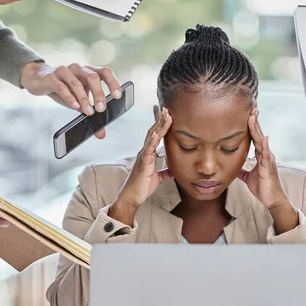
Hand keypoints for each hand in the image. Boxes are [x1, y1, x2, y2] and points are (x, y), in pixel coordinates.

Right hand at [20, 63, 121, 138]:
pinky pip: (61, 87)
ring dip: (84, 99)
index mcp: (88, 71)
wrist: (37, 78)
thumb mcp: (77, 101)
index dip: (113, 82)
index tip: (118, 96)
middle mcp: (78, 68)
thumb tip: (101, 133)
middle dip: (98, 94)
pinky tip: (75, 107)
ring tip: (89, 112)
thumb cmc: (62, 88)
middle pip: (92, 77)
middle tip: (101, 109)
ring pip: (77, 83)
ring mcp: (64, 71)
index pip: (104, 72)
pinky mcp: (51, 77)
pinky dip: (69, 98)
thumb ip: (90, 114)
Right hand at [109, 107, 172, 224]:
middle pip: (153, 131)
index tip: (165, 113)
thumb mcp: (157, 178)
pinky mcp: (143, 163)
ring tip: (165, 114)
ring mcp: (143, 156)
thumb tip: (173, 170)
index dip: (160, 124)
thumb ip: (165, 173)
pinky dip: (152, 140)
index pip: (154, 135)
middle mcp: (145, 152)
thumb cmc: (141, 187)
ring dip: (159, 125)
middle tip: (166, 107)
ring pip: (151, 136)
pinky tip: (157, 132)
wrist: (131, 197)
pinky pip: (148, 149)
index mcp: (148, 154)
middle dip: (160, 119)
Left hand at [238, 109, 297, 233]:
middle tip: (251, 108)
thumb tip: (233, 167)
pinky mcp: (268, 168)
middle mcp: (266, 155)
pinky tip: (264, 138)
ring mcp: (268, 160)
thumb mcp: (248, 177)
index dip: (251, 126)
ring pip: (262, 141)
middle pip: (259, 135)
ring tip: (253, 117)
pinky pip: (266, 155)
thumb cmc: (263, 188)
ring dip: (257, 129)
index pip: (255, 137)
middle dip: (254, 122)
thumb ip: (242, 170)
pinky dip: (265, 146)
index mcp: (261, 156)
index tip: (248, 114)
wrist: (272, 200)